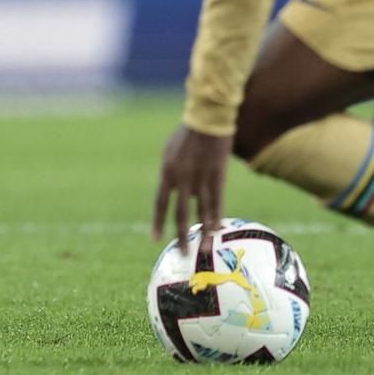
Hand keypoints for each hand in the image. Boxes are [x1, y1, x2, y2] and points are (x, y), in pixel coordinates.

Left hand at [152, 125, 232, 247]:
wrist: (207, 120)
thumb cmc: (187, 135)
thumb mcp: (171, 153)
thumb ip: (173, 174)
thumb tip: (178, 192)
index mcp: (167, 172)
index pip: (160, 203)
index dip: (158, 222)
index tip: (155, 239)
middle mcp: (182, 179)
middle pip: (180, 213)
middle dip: (181, 235)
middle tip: (183, 253)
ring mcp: (201, 179)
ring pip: (201, 212)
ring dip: (203, 233)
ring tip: (204, 250)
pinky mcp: (218, 177)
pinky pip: (217, 202)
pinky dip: (216, 217)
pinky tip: (217, 230)